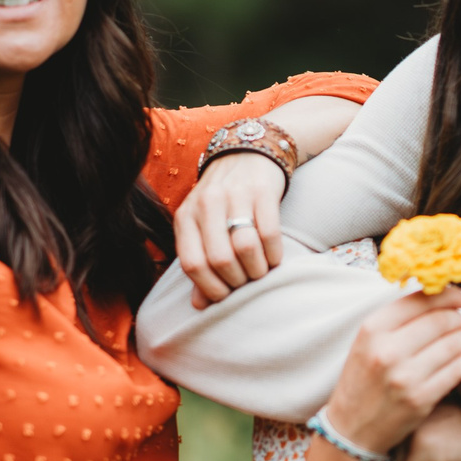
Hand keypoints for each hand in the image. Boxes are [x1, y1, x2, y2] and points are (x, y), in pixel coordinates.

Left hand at [175, 152, 287, 305]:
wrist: (245, 154)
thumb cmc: (221, 201)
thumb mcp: (202, 227)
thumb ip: (200, 263)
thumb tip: (200, 306)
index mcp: (185, 217)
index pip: (192, 264)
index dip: (211, 288)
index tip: (226, 297)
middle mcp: (206, 205)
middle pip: (221, 259)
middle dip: (238, 281)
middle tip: (247, 283)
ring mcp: (234, 196)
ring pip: (246, 248)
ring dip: (258, 270)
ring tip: (261, 272)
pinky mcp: (262, 191)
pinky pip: (270, 232)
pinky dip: (274, 254)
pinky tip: (274, 258)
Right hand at [322, 289, 460, 454]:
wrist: (352, 427)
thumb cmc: (364, 377)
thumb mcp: (369, 339)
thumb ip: (400, 315)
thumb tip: (441, 292)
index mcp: (373, 329)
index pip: (421, 300)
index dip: (449, 295)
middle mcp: (388, 350)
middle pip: (443, 320)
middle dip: (456, 320)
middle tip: (456, 325)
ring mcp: (405, 376)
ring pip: (455, 344)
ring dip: (460, 342)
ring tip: (453, 345)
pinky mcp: (421, 399)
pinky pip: (458, 369)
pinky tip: (455, 363)